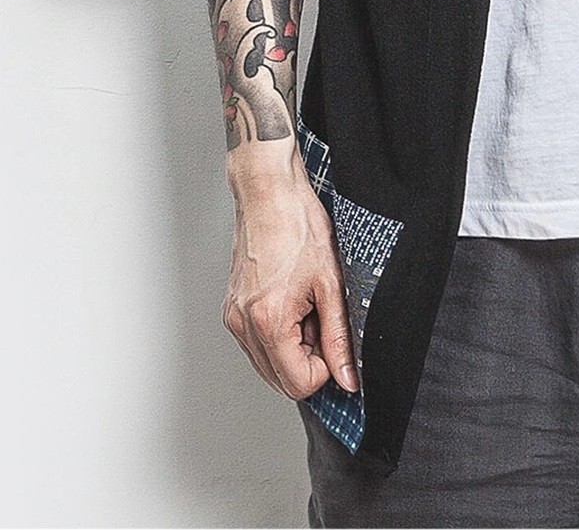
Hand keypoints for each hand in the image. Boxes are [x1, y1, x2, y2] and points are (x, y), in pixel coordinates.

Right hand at [223, 152, 358, 398]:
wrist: (269, 193)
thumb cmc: (297, 225)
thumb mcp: (331, 283)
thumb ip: (339, 336)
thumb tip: (347, 375)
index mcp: (268, 321)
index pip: (298, 384)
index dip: (325, 368)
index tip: (334, 340)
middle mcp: (243, 324)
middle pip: (280, 380)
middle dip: (309, 359)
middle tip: (322, 319)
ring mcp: (233, 317)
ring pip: (268, 363)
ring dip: (293, 346)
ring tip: (306, 305)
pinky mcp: (232, 308)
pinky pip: (257, 342)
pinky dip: (279, 333)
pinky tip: (292, 300)